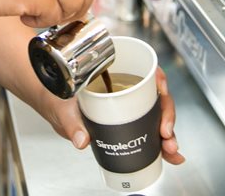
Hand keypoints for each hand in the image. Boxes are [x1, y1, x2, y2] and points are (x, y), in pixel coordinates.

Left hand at [39, 68, 183, 164]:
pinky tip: (168, 154)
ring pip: (157, 116)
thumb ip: (71, 122)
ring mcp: (130, 105)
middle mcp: (127, 86)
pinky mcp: (129, 122)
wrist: (54, 106)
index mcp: (115, 72)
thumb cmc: (58, 96)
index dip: (159, 81)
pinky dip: (161, 143)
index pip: (146, 70)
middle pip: (157, 97)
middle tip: (167, 137)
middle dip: (167, 117)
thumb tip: (82, 140)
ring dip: (168, 134)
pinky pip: (150, 130)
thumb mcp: (64, 107)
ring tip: (170, 151)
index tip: (162, 95)